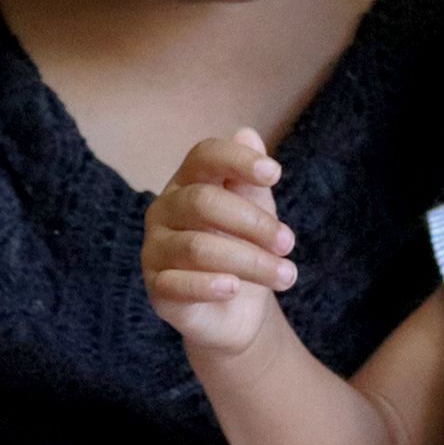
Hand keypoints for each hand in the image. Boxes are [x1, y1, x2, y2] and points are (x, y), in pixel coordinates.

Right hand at [143, 129, 298, 357]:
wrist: (236, 310)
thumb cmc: (244, 248)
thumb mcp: (256, 212)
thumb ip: (251, 180)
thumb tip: (248, 133)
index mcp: (188, 182)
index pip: (204, 156)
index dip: (237, 159)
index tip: (275, 173)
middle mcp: (164, 210)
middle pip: (204, 202)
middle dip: (253, 222)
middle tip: (289, 243)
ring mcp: (155, 249)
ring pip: (197, 247)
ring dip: (250, 262)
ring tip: (286, 275)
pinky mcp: (156, 288)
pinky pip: (177, 284)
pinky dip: (208, 285)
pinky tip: (233, 288)